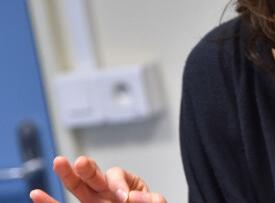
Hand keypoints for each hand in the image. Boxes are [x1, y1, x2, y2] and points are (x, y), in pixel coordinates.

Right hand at [29, 156, 165, 202]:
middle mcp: (106, 191)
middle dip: (87, 168)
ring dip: (68, 175)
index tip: (124, 198)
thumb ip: (152, 199)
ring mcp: (94, 202)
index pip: (116, 176)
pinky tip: (36, 194)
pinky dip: (49, 202)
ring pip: (78, 187)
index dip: (118, 184)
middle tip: (81, 161)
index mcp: (125, 184)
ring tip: (58, 161)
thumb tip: (136, 196)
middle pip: (94, 175)